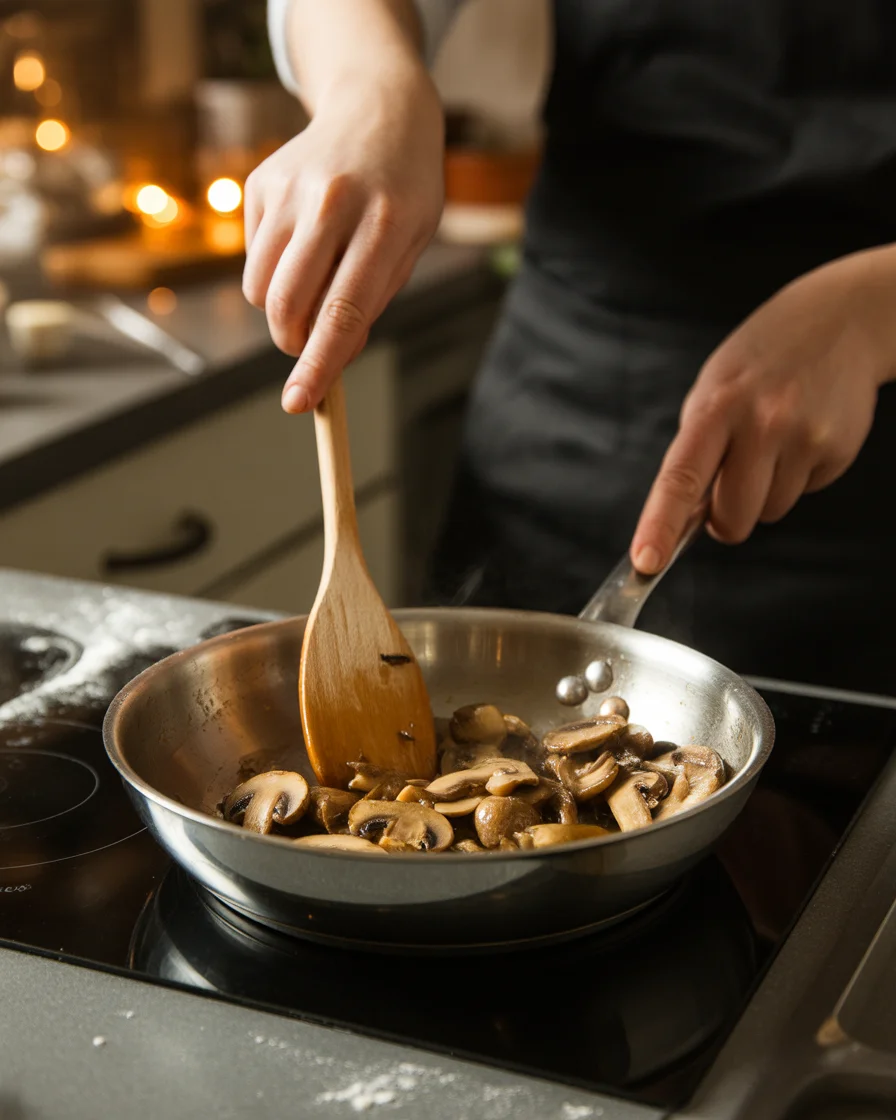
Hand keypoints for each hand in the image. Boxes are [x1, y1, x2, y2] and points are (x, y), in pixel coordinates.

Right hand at [242, 69, 443, 412]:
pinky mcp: (261, 183)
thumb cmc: (404, 190)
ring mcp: (291, 189)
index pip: (344, 311)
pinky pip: (254, 259)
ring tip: (314, 285)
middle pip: (288, 304)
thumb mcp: (412, 242)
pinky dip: (273, 271)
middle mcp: (333, 202)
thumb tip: (330, 357)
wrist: (379, 108)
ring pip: (260, 289)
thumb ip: (374, 299)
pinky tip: (304, 242)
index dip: (319, 364)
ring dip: (281, 311)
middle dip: (293, 343)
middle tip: (309, 345)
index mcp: (385, 224)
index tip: (299, 402)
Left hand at [630, 248, 895, 573]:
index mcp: (714, 408)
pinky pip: (805, 494)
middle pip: (733, 519)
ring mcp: (803, 437)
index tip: (645, 561)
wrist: (840, 320)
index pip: (679, 478)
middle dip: (727, 516)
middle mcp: (760, 424)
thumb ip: (696, 451)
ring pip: (770, 512)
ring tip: (775, 440)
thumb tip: (683, 520)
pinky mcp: (837, 449)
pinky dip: (799, 475)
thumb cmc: (761, 362)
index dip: (660, 525)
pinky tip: (803, 434)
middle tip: (733, 480)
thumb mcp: (713, 390)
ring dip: (766, 491)